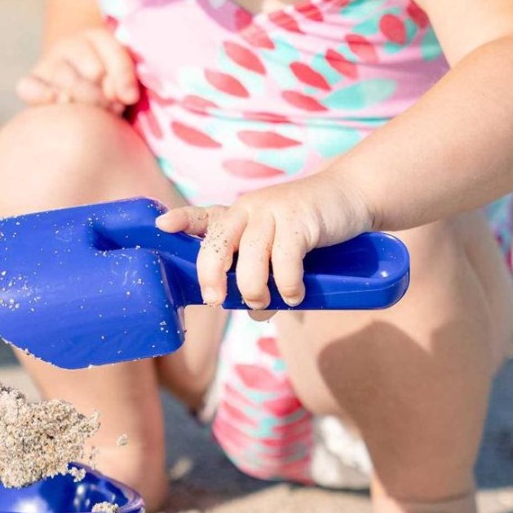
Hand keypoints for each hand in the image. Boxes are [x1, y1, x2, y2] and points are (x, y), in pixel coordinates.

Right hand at [16, 27, 138, 113]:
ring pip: (63, 77)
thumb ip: (125, 78)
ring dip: (80, 100)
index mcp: (94, 38)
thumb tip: (127, 97)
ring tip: (88, 115)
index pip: (111, 54)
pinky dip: (39, 94)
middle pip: (88, 68)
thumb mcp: (120, 72)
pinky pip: (28, 86)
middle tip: (108, 111)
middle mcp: (68, 46)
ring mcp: (49, 63)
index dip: (119, 80)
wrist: (75, 81)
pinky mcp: (32, 82)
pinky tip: (55, 101)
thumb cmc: (105, 83)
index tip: (123, 100)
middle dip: (100, 95)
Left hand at [155, 171, 373, 317]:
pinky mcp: (300, 219)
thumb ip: (260, 274)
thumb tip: (256, 313)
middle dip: (212, 277)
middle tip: (217, 300)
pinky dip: (288, 286)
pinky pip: (285, 260)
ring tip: (264, 303)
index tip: (162, 226)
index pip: (202, 216)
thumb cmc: (308, 231)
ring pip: (250, 260)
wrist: (350, 199)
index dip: (182, 220)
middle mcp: (249, 210)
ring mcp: (274, 212)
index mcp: (236, 216)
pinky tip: (295, 295)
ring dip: (255, 291)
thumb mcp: (276, 245)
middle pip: (217, 246)